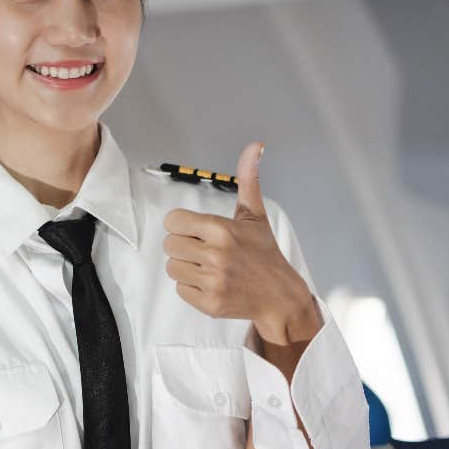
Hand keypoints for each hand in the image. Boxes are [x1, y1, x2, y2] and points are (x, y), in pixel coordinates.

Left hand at [162, 141, 312, 340]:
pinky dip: (192, 287)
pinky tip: (212, 283)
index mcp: (221, 230)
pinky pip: (180, 289)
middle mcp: (216, 255)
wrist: (280, 296)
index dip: (182, 225)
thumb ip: (248, 179)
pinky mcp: (209, 303)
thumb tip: (255, 145)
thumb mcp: (255, 215)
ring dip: (186, 267)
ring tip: (209, 267)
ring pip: (172, 268)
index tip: (198, 231)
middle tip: (205, 250)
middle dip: (183, 246)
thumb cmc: (264, 253)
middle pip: (169, 245)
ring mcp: (213, 281)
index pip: (172, 221)